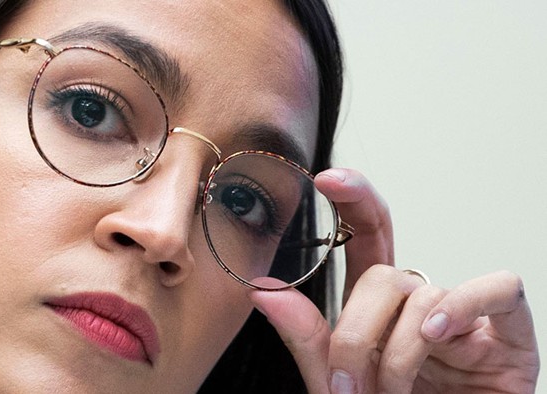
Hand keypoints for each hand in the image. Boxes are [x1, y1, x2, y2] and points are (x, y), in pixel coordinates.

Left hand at [249, 169, 539, 392]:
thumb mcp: (337, 385)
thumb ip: (307, 339)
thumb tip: (263, 289)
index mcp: (379, 314)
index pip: (367, 241)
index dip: (352, 203)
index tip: (327, 180)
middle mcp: (421, 309)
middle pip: (382, 275)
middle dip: (354, 330)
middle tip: (345, 386)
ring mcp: (466, 320)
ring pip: (424, 292)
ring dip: (398, 351)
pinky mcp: (510, 337)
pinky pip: (498, 289)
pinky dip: (463, 305)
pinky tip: (438, 333)